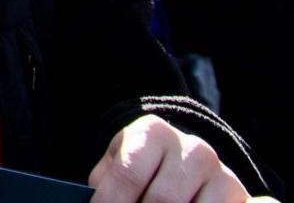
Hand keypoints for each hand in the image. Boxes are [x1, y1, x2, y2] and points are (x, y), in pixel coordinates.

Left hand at [90, 115, 253, 200]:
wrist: (184, 163)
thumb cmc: (140, 166)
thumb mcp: (118, 164)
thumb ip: (105, 182)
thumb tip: (92, 202)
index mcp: (153, 133)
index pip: (128, 174)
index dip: (111, 202)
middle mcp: (192, 147)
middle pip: (161, 200)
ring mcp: (219, 171)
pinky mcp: (237, 194)